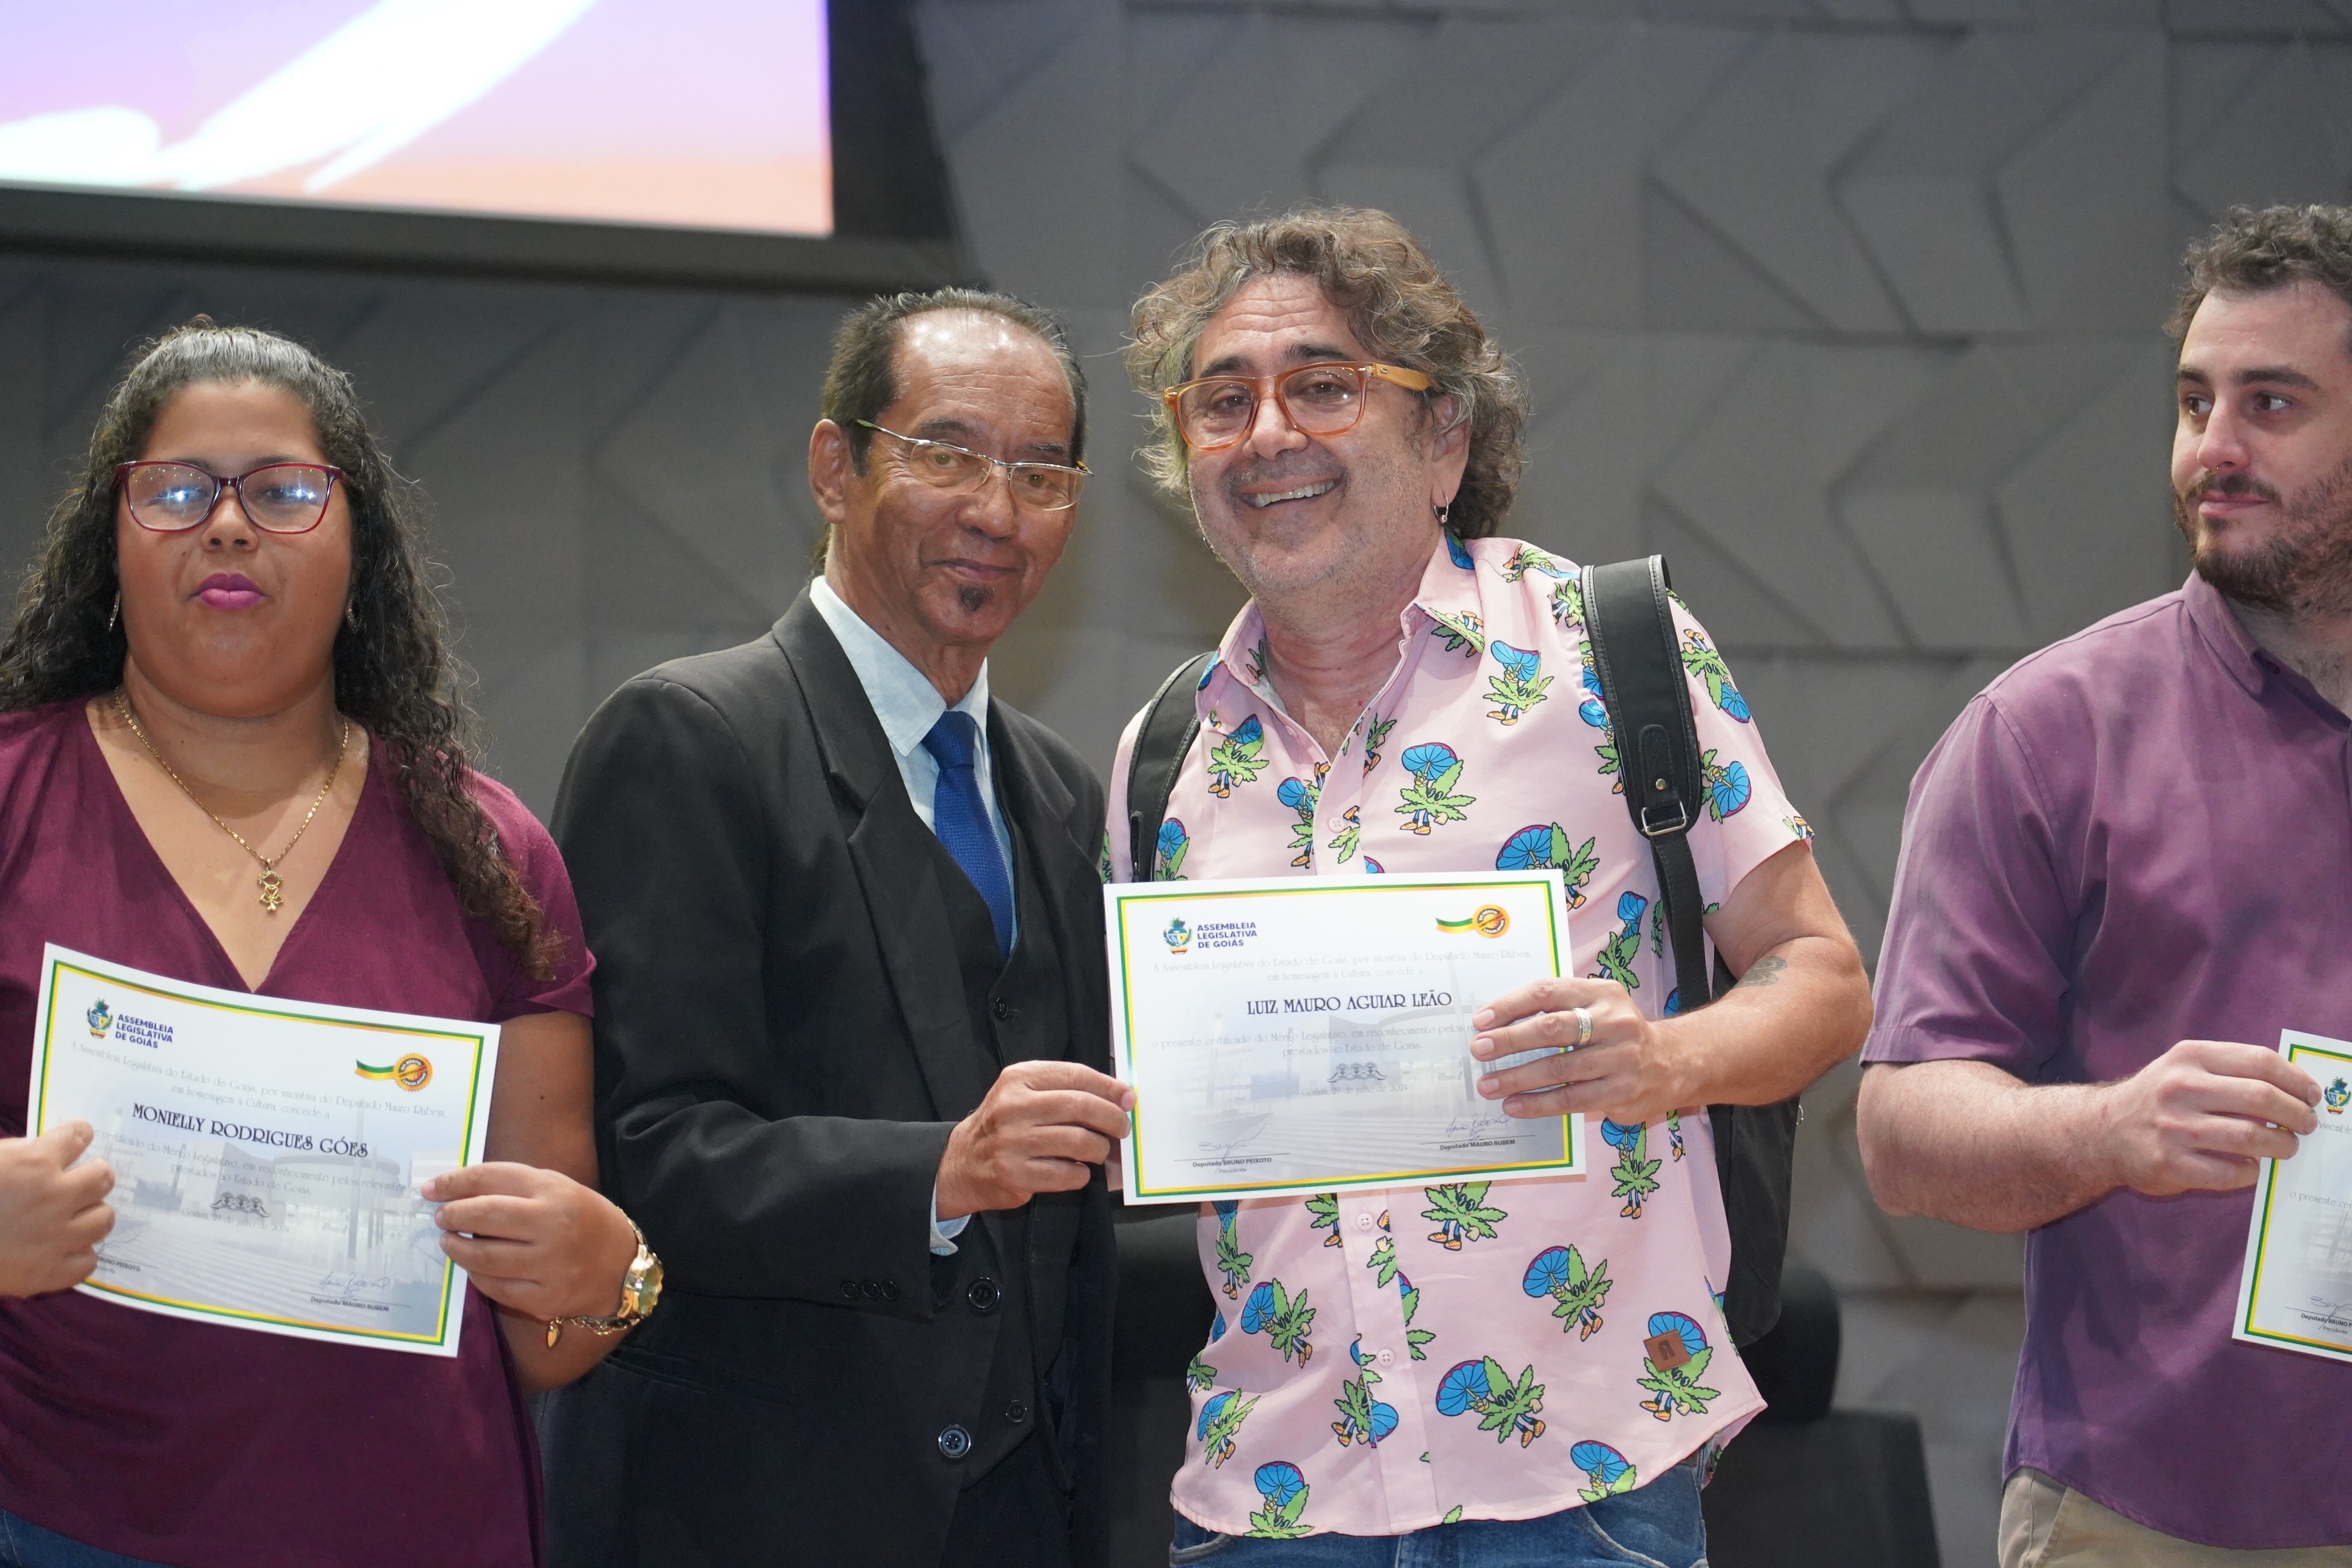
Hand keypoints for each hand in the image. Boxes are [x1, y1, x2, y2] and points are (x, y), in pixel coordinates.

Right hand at [0, 1122, 115, 1296]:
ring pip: (104, 1219)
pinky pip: (88, 1262)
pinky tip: (61, 1251)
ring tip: (74, 1218)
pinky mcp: (48, 1272)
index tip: (74, 1141)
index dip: (76, 1136)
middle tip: (79, 1182)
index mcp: (34, 1163)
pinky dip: (77, 1256)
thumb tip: (48, 1152)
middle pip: (103, 1178)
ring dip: (90, 1216)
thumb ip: (20, 1153)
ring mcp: (55, 1235)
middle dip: (92, 1176)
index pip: (79, 1134)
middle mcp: (54, 1196)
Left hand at [425, 1163, 639, 1321]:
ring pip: (484, 1257)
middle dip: (452, 1215)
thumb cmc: (581, 1219)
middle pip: (485, 1216)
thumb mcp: (555, 1189)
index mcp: (554, 1192)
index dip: (454, 1183)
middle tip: (441, 1218)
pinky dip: (477, 1275)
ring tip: (450, 1242)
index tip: (430, 1188)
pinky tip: (474, 1266)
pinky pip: (495, 1287)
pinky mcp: (544, 1299)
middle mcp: (553, 1226)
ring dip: (457, 1248)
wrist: (620, 1266)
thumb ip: (511, 1187)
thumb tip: (455, 1191)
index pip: (492, 1178)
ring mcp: (549, 1265)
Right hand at [936, 1061, 1134, 1219]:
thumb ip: (1064, 1089)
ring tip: (1099, 1152)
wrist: (962, 1162)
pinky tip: (1077, 1171)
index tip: (1128, 1098)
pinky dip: (1081, 1174)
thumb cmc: (1005, 1124)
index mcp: (1019, 1079)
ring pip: (1079, 1142)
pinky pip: (1067, 1175)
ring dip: (1100, 1149)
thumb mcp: (1024, 1093)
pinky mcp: (1015, 1174)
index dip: (1109, 1087)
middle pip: (1081, 1107)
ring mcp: (1012, 1142)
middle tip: (1123, 1128)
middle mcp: (1013, 1107)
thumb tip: (1118, 1096)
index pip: (1076, 1076)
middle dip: (1112, 1118)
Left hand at [1469, 980, 1689, 1124]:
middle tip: (1479, 1051)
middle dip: (1509, 1040)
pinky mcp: (1621, 1092)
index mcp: (1602, 993)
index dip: (1510, 1005)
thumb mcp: (1595, 1006)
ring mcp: (1620, 1059)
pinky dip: (1538, 1103)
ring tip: (1488, 1085)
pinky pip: (1570, 1099)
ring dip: (1517, 1078)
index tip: (1481, 1020)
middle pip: (1551, 1029)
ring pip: (1558, 1068)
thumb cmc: (1616, 1033)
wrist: (1673, 1063)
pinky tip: (1514, 1105)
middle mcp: (1614, 1022)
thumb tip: (1497, 1023)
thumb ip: (1556, 1008)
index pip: (1548, 992)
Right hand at [2096, 1039, 2319, 1196]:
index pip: (2261, 1061)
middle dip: (2297, 1115)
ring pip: (2252, 1138)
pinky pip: (2231, 1173)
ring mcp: (2174, 1128)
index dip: (2297, 1080)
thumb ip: (2231, 1071)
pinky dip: (2251, 1172)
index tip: (2311, 1095)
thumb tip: (2294, 1089)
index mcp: (2189, 1058)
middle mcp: (2180, 1089)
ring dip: (2282, 1146)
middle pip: (2262, 1098)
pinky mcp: (2171, 1164)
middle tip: (2306, 1125)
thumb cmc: (2156, 1099)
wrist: (2101, 1131)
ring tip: (2286, 1147)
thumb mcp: (2184, 1068)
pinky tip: (2250, 1167)